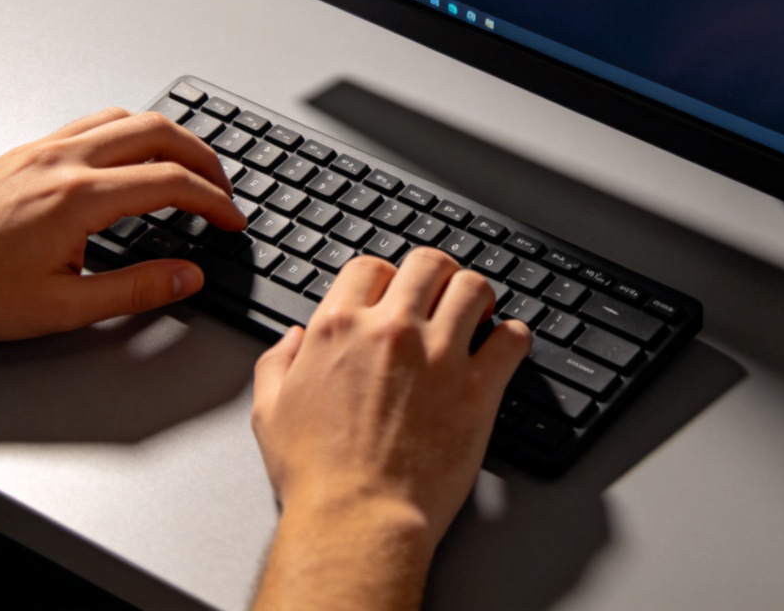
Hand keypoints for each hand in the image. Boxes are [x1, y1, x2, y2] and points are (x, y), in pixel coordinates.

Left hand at [0, 107, 245, 344]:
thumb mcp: (62, 308)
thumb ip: (136, 289)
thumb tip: (186, 276)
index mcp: (78, 198)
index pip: (171, 182)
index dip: (214, 200)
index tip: (231, 218)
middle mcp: (64, 161)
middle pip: (159, 132)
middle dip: (204, 157)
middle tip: (223, 188)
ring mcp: (45, 149)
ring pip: (128, 117)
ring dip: (171, 137)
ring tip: (189, 166)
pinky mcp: (29, 151)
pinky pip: (95, 122)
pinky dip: (132, 132)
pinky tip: (133, 157)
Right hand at [250, 248, 530, 609]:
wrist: (357, 520)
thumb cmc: (316, 475)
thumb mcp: (270, 411)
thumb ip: (277, 363)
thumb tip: (293, 339)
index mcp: (339, 327)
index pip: (370, 266)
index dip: (384, 276)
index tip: (393, 292)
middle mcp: (390, 329)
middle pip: (428, 263)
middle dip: (437, 273)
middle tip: (442, 292)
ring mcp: (437, 355)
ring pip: (472, 288)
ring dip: (476, 296)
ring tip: (478, 312)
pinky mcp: (476, 387)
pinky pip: (511, 340)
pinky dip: (513, 337)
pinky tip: (504, 345)